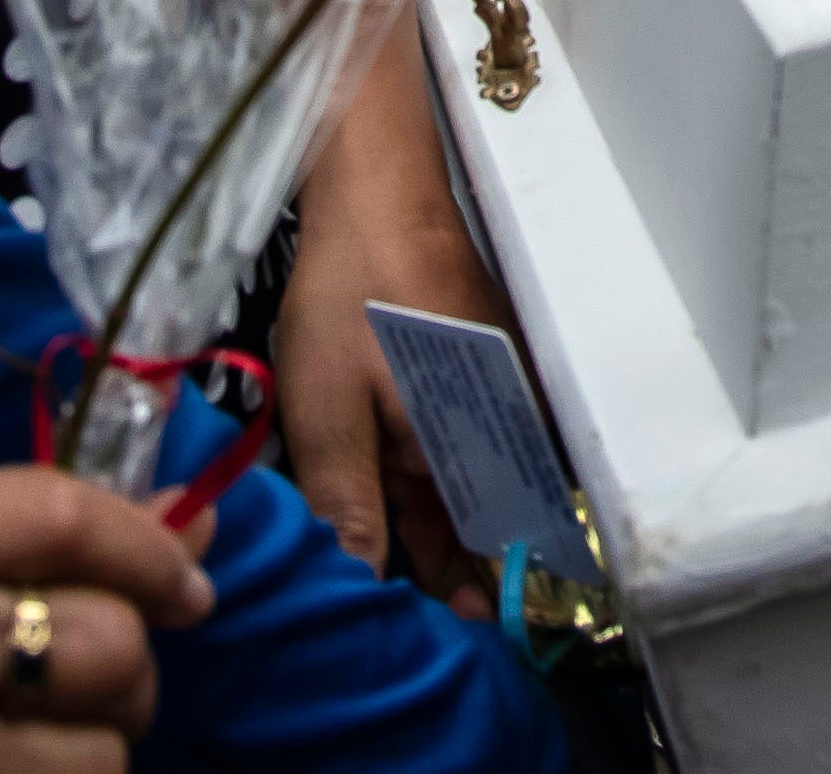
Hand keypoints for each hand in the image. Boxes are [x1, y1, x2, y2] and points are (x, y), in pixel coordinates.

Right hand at [0, 467, 213, 773]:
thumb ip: (44, 542)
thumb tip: (195, 521)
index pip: (61, 514)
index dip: (147, 548)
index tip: (183, 586)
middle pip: (108, 642)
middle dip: (127, 672)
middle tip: (96, 685)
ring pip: (103, 749)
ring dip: (96, 751)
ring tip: (38, 744)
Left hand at [272, 195, 509, 618]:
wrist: (380, 191)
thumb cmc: (351, 292)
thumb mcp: (327, 408)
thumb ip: (349, 504)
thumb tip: (365, 588)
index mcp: (469, 452)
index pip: (474, 553)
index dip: (451, 599)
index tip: (427, 638)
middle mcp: (503, 433)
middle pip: (473, 523)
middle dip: (438, 566)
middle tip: (393, 607)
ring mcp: (497, 399)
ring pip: (463, 484)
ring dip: (427, 522)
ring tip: (381, 559)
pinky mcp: (483, 372)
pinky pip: (459, 443)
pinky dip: (426, 472)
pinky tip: (383, 484)